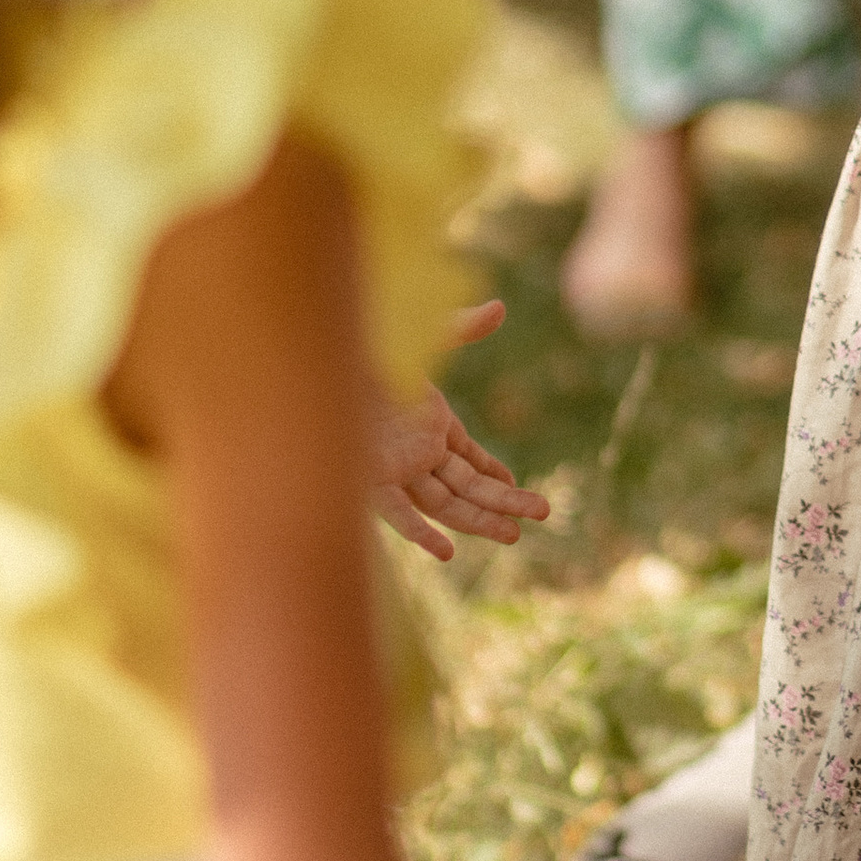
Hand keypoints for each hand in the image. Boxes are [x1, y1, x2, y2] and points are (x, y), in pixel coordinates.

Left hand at [371, 300, 551, 560]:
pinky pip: (399, 512)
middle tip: (543, 512)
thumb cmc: (362, 346)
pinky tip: (447, 553)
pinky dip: (421, 532)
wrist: (316, 360)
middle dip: (505, 500)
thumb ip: (462, 329)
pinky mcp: (370, 477)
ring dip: (479, 519)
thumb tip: (501, 308)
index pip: (471, 458)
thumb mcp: (420, 335)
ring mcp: (397, 467)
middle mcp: (417, 451)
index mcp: (431, 422)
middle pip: (468, 485)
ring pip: (445, 502)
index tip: (520, 489)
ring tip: (514, 535)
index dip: (495, 474)